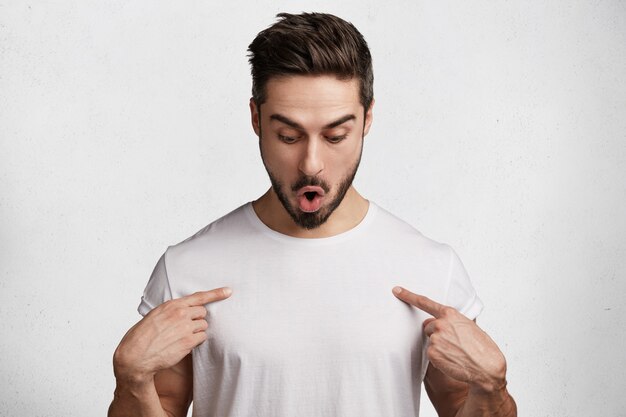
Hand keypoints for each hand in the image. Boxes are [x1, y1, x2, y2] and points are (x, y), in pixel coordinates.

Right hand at [113, 287, 232, 385]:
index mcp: (171, 305)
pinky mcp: (188, 342)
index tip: (228, 291)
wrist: (135, 356)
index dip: (216, 293)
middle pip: (202, 313)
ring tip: (181, 337)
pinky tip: (183, 345)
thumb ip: (171, 311)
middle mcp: (180, 314)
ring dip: (197, 331)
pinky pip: (201, 338)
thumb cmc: (141, 337)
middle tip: (185, 327)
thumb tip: (183, 311)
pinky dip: (196, 342)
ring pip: (203, 326)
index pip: (199, 296)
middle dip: (197, 319)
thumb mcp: (154, 316)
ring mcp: (185, 328)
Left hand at [392, 286, 506, 392]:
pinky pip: (431, 354)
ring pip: (431, 341)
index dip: (409, 296)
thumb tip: (450, 322)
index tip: (397, 291)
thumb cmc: (483, 348)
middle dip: (437, 333)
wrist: (487, 368)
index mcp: (450, 314)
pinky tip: (452, 360)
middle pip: (428, 326)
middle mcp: (440, 324)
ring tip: (456, 352)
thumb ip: (456, 321)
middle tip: (453, 342)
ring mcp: (435, 339)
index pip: (425, 302)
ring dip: (439, 346)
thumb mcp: (472, 327)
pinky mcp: (432, 353)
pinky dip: (439, 358)